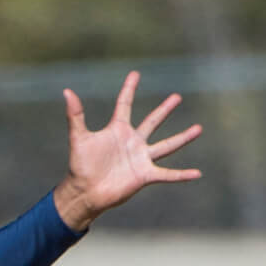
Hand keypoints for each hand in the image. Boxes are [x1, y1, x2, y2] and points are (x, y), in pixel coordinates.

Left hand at [52, 71, 202, 232]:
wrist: (85, 192)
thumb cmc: (80, 166)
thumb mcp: (79, 138)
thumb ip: (75, 116)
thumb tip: (67, 92)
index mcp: (117, 130)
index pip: (124, 104)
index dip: (129, 89)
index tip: (135, 73)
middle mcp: (132, 142)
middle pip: (152, 122)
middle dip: (164, 110)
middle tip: (177, 96)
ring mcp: (140, 158)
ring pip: (167, 145)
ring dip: (183, 138)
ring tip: (198, 128)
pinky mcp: (144, 175)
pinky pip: (167, 174)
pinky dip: (181, 175)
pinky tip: (196, 174)